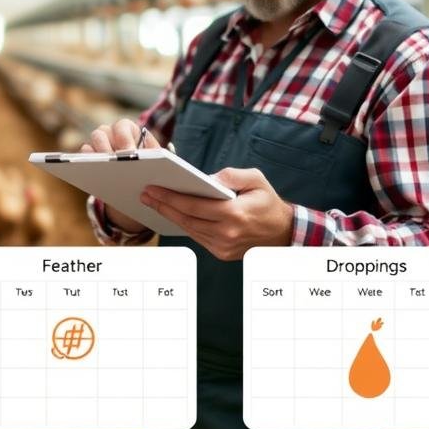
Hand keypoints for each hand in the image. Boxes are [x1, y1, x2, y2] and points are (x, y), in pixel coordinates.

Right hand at [82, 119, 159, 233]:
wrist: (134, 179)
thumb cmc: (147, 166)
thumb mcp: (154, 160)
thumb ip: (155, 155)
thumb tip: (157, 157)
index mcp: (128, 129)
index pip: (123, 126)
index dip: (125, 139)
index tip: (130, 154)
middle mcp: (110, 132)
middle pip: (103, 131)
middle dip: (108, 147)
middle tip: (115, 163)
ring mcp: (98, 142)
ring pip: (92, 140)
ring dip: (97, 153)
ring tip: (104, 168)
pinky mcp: (88, 155)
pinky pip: (83, 153)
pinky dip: (86, 161)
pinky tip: (94, 174)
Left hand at [139, 167, 293, 259]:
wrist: (283, 232)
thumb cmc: (267, 202)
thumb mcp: (256, 179)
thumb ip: (231, 175)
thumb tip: (206, 178)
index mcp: (234, 214)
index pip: (193, 206)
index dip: (170, 197)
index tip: (152, 188)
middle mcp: (226, 233)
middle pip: (186, 218)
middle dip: (163, 205)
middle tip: (145, 194)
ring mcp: (223, 246)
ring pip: (188, 229)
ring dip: (169, 216)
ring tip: (154, 202)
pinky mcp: (221, 253)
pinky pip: (196, 236)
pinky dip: (183, 224)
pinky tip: (172, 213)